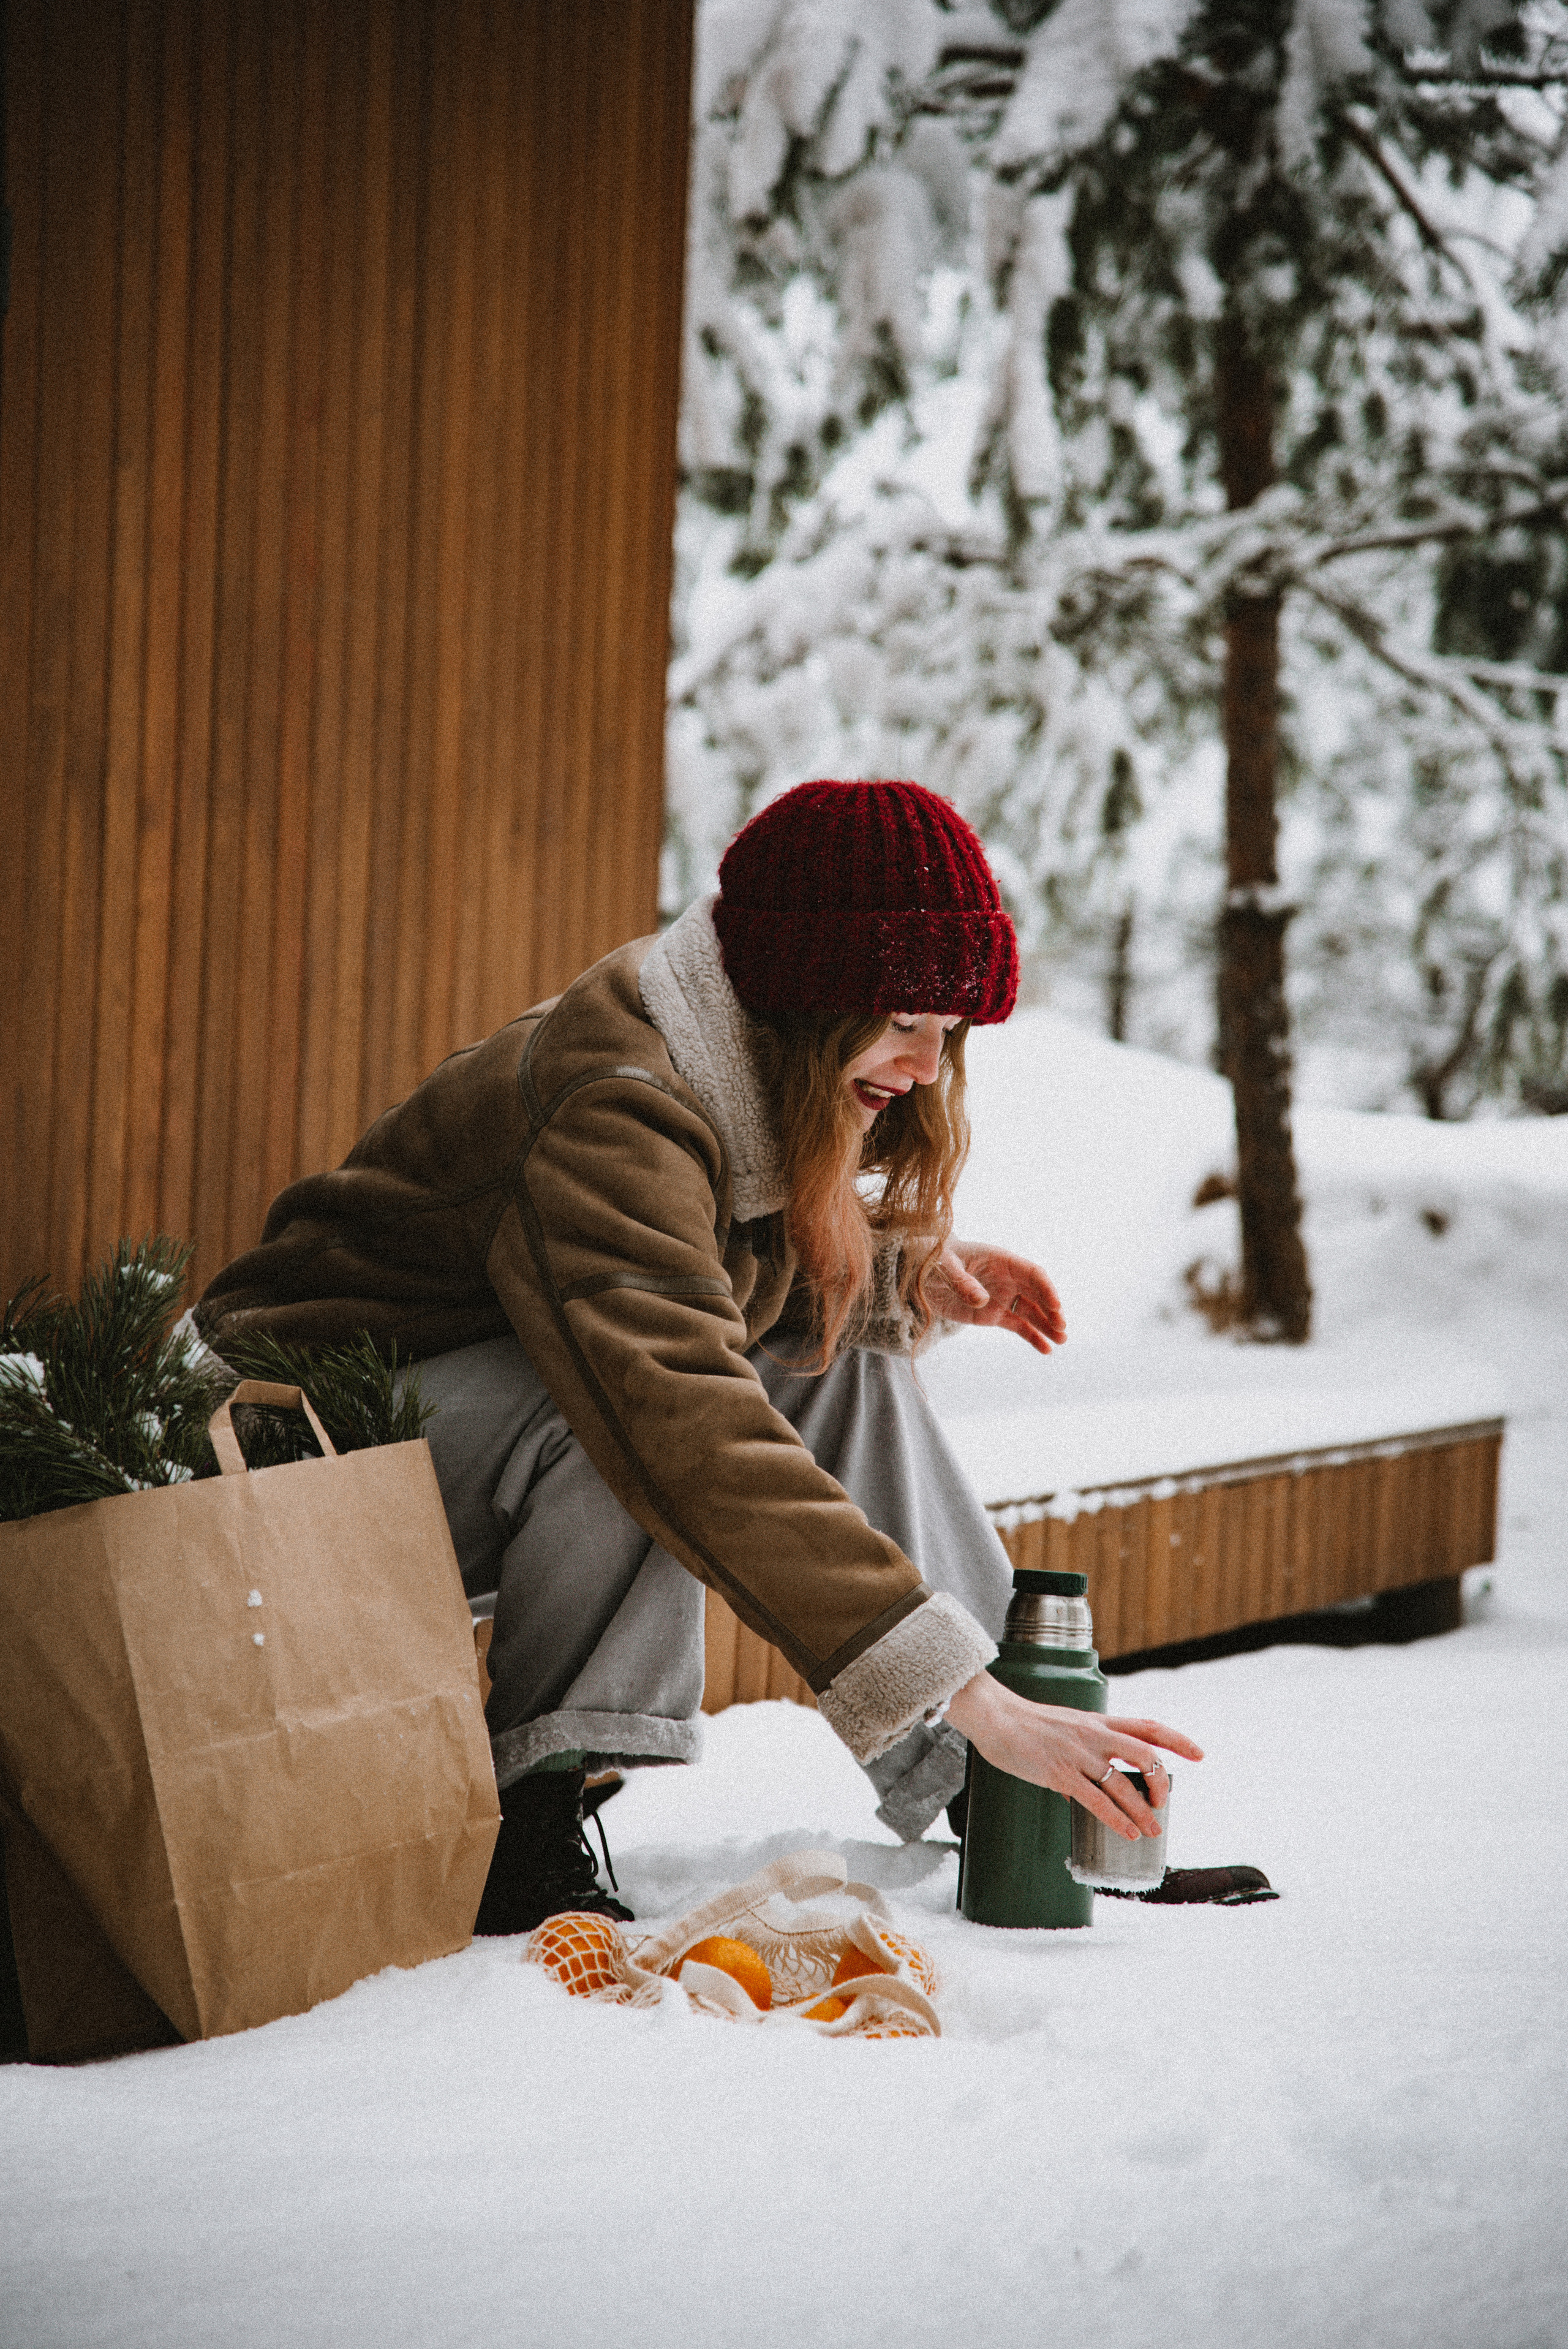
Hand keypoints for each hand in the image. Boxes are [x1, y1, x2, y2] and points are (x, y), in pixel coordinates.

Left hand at [925, 1241, 1066, 1355]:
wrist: (919, 1273)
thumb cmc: (933, 1259)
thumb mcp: (944, 1266)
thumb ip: (962, 1282)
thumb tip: (982, 1300)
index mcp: (1000, 1260)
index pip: (1032, 1273)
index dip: (1046, 1289)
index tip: (1055, 1306)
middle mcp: (1007, 1279)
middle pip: (1037, 1294)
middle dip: (1052, 1310)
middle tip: (1062, 1328)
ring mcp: (1002, 1298)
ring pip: (1032, 1312)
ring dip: (1047, 1325)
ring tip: (1062, 1341)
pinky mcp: (994, 1315)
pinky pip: (1018, 1326)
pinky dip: (1032, 1336)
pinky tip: (1046, 1349)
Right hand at [945, 1671, 1203, 1841]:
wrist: (995, 1716)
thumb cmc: (1026, 1723)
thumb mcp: (1066, 1727)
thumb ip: (1085, 1750)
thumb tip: (1089, 1789)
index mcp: (1098, 1722)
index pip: (1148, 1726)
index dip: (1178, 1740)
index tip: (1199, 1754)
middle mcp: (1094, 1735)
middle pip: (1144, 1753)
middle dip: (1162, 1781)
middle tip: (1165, 1802)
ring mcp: (1078, 1755)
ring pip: (1123, 1784)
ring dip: (1142, 1810)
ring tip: (1152, 1830)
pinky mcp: (1060, 1774)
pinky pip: (1096, 1801)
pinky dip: (1117, 1819)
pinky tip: (1128, 1833)